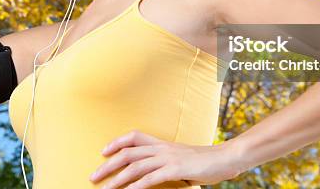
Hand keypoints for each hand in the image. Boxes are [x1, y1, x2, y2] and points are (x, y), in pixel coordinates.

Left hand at [89, 130, 242, 188]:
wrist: (226, 158)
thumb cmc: (204, 161)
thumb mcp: (181, 157)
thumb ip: (166, 162)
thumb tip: (154, 173)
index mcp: (162, 143)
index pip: (134, 136)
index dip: (117, 142)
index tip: (103, 152)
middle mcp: (162, 147)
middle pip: (128, 153)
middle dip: (108, 165)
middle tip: (93, 176)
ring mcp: (168, 157)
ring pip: (135, 166)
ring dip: (117, 179)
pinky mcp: (176, 169)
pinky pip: (151, 178)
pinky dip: (137, 186)